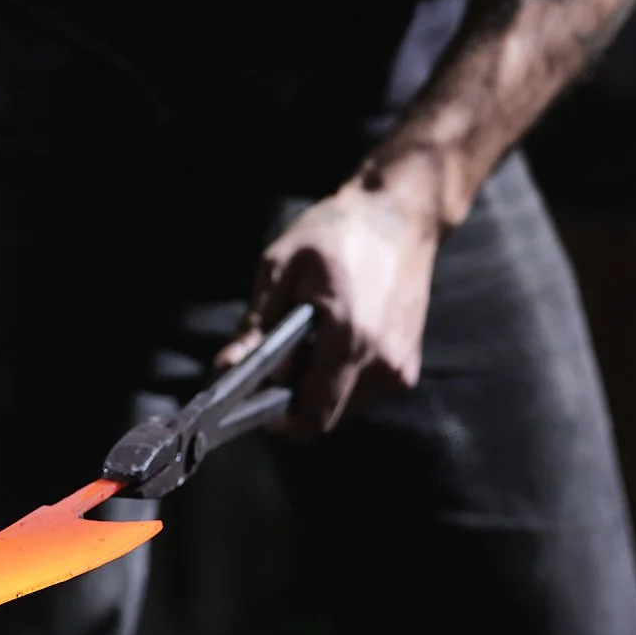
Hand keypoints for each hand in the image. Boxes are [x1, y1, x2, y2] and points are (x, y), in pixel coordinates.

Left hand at [222, 171, 442, 436]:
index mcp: (349, 336)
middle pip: (324, 417)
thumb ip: (256, 326)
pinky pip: (360, 394)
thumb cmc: (338, 232)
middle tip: (275, 362)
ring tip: (308, 341)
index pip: (311, 416)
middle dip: (291, 399)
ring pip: (341, 408)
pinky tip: (333, 339)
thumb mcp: (281, 267)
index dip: (276, 419)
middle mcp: (382, 362)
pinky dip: (338, 378)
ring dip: (316, 388)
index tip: (253, 398)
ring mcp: (400, 368)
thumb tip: (227, 369)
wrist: (401, 216)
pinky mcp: (408, 367)